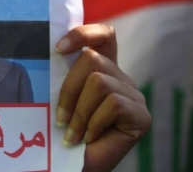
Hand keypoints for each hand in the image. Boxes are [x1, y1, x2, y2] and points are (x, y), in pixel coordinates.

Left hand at [56, 24, 150, 171]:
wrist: (72, 164)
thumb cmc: (63, 132)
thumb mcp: (58, 97)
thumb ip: (61, 74)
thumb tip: (50, 51)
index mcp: (102, 69)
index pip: (104, 35)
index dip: (83, 34)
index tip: (58, 49)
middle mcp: (121, 78)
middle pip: (92, 59)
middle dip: (69, 88)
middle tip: (60, 118)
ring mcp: (134, 96)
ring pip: (99, 82)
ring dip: (79, 111)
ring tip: (72, 133)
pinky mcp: (141, 115)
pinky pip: (113, 103)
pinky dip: (94, 122)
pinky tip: (88, 137)